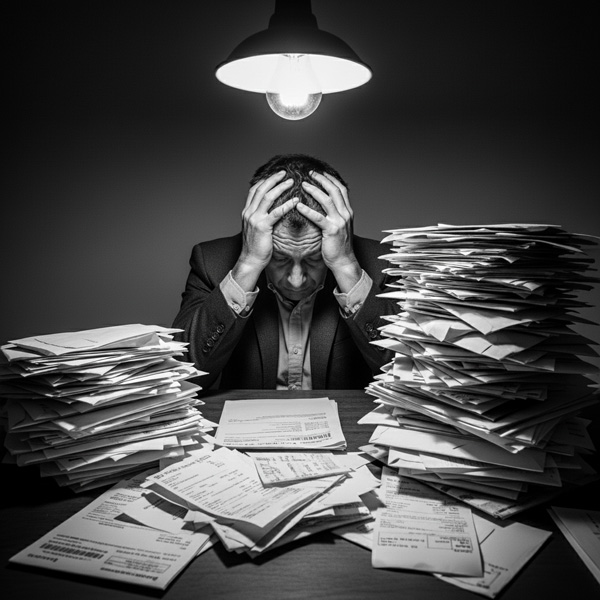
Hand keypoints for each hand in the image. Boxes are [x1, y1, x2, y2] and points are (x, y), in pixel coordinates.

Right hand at [232, 171, 297, 290]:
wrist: (251, 260)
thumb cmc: (257, 247)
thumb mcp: (256, 228)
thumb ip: (261, 217)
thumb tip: (271, 211)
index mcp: (247, 212)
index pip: (254, 190)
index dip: (265, 181)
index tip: (276, 175)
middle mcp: (249, 212)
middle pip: (261, 189)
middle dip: (273, 179)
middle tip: (285, 173)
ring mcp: (255, 219)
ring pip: (267, 197)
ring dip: (280, 187)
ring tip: (291, 182)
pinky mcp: (262, 226)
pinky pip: (276, 212)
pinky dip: (286, 204)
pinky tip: (295, 200)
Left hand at [297, 172, 361, 292]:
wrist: (343, 261)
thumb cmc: (338, 245)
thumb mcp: (338, 227)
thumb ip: (334, 215)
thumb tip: (324, 205)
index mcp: (347, 212)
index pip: (341, 189)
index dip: (330, 179)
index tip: (320, 173)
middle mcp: (345, 214)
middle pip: (335, 190)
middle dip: (322, 180)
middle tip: (310, 173)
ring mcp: (339, 222)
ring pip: (327, 200)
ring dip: (314, 190)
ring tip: (303, 185)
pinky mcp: (332, 231)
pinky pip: (318, 217)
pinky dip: (308, 210)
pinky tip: (298, 205)